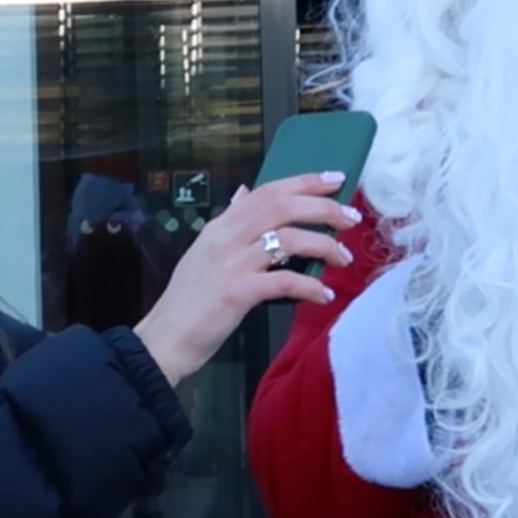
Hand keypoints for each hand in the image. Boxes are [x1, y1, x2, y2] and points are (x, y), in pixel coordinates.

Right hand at [133, 173, 361, 385]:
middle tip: (351, 218)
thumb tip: (244, 193)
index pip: (268, 191)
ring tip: (344, 259)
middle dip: (323, 208)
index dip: (305, 181)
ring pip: (288, 239)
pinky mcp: (237, 292)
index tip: (336, 179)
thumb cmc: (190, 299)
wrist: (166, 338)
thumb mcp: (206, 251)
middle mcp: (226, 237)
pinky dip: (310, 287)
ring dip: (324, 246)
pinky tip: (324, 296)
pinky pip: (284, 281)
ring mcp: (231, 263)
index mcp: (221, 225)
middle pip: (283, 207)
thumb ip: (228, 222)